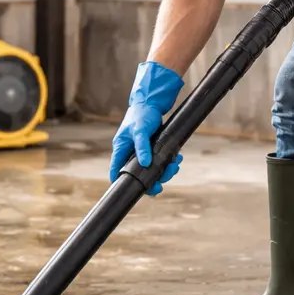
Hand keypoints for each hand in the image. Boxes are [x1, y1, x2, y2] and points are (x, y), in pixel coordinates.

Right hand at [109, 61, 185, 195]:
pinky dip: (168, 162)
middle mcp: (129, 152)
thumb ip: (142, 147)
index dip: (122, 182)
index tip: (133, 191)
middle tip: (161, 185)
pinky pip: (159, 161)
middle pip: (137, 174)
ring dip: (164, 171)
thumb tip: (144, 164)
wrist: (151, 103)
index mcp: (121, 148)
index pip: (116, 169)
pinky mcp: (151, 149)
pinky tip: (176, 159)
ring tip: (175, 166)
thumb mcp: (140, 130)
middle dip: (151, 180)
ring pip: (150, 169)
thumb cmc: (142, 114)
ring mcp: (140, 152)